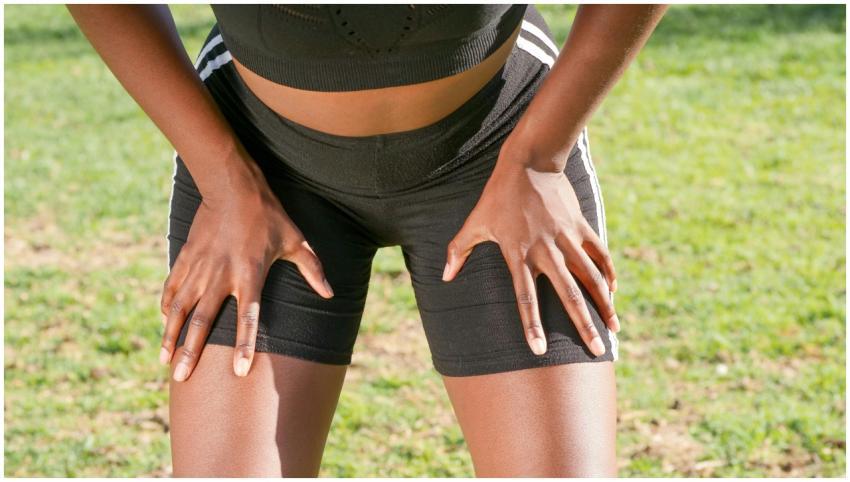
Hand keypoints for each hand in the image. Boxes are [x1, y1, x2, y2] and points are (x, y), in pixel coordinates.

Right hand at [159, 155, 333, 380]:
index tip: (238, 370)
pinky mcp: (186, 257)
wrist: (232, 186)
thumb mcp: (296, 240)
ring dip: (171, 335)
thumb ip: (312, 269)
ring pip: (180, 308)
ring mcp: (200, 267)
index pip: (248, 317)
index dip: (244, 344)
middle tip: (181, 377)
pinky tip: (164, 324)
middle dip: (191, 351)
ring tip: (165, 361)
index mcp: (249, 274)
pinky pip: (173, 287)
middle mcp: (221, 275)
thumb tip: (330, 294)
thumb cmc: (269, 215)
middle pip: (203, 321)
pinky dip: (167, 307)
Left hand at [442, 149, 618, 356]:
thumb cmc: (497, 195)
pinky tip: (613, 292)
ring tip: (614, 328)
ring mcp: (566, 238)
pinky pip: (599, 254)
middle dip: (583, 325)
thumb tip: (444, 276)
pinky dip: (607, 273)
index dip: (531, 325)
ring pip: (590, 277)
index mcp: (518, 253)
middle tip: (596, 350)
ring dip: (604, 304)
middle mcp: (545, 250)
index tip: (538, 351)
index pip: (525, 298)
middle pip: (568, 295)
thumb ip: (459, 250)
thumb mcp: (475, 222)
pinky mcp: (580, 226)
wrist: (529, 162)